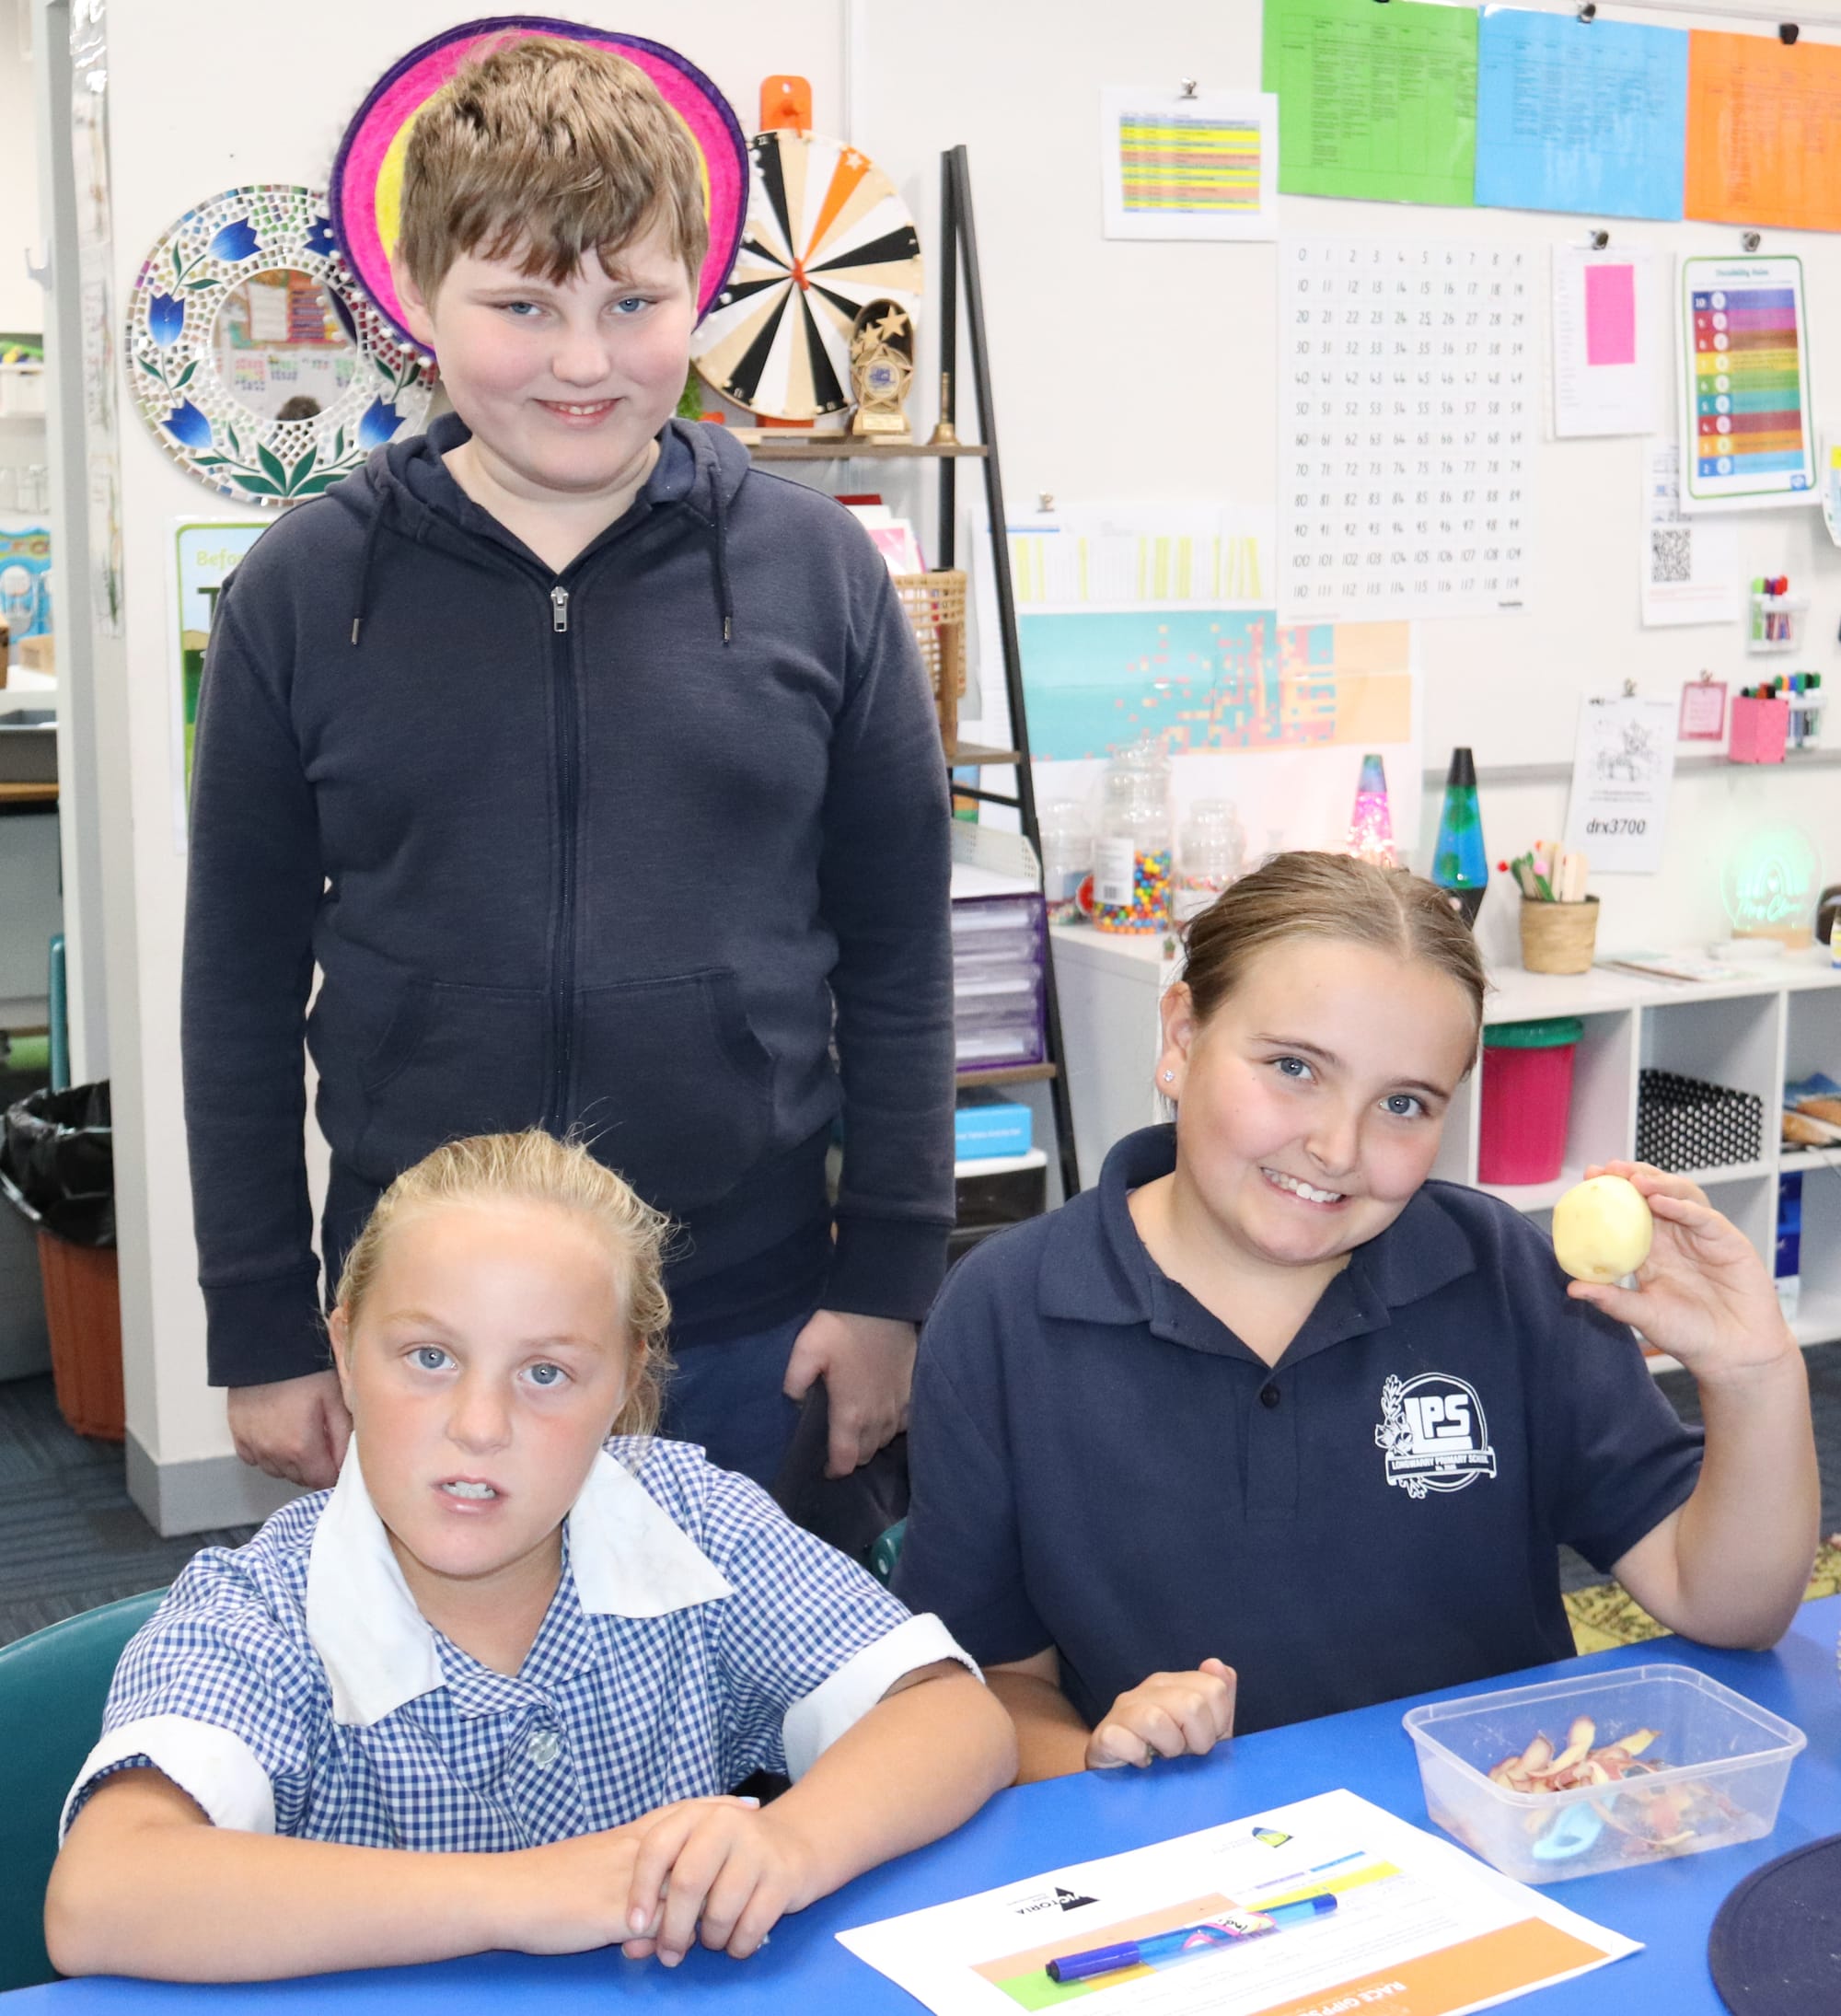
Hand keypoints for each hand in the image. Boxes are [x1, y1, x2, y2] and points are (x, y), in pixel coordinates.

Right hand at [226, 1371, 351, 1487]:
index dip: (335, 1471)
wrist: (265, 1347)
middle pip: (298, 1478)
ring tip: (302, 1436)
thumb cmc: (305, 1370)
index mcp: (300, 1447)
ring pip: (276, 1470)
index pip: (321, 1480)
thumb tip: (347, 1463)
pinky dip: (267, 1453)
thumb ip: (343, 1436)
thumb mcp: (335, 1399)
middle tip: (324, 1442)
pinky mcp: (237, 1434)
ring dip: (291, 1462)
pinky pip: (254, 1458)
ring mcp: (252, 1445)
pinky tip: (278, 1435)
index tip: (340, 1457)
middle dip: (315, 1467)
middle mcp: (272, 1453)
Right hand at [498, 1798, 762, 1957]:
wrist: (505, 1894)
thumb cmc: (540, 1882)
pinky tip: (699, 1941)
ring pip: (683, 1879)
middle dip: (727, 1834)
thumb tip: (643, 1888)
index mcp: (625, 1838)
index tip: (745, 1804)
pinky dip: (682, 1932)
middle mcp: (632, 1852)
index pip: (680, 1814)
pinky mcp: (616, 1915)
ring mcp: (628, 1882)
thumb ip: (621, 1872)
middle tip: (758, 1825)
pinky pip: (659, 1922)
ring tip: (745, 1896)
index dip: (714, 1809)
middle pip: (691, 1836)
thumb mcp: (589, 1865)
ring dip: (713, 1892)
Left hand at [620, 1801, 819, 1964]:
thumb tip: (631, 1947)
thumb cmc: (729, 1857)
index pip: (656, 1847)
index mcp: (696, 1814)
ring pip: (720, 1911)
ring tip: (712, 1940)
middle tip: (670, 1954)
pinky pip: (750, 1927)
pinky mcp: (783, 1876)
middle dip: (673, 1928)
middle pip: (687, 1882)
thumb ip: (660, 1895)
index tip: (635, 1926)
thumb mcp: (694, 1859)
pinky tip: (737, 1941)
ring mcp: (758, 1848)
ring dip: (711, 1939)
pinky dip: (738, 1945)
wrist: (796, 1843)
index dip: (640, 1889)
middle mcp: (726, 1823)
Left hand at [783, 1309, 915, 1476]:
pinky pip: (905, 1423)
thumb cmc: (841, 1326)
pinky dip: (893, 1426)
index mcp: (850, 1413)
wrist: (883, 1302)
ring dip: (871, 1442)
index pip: (846, 1460)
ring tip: (857, 1432)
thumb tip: (793, 1402)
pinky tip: (883, 1416)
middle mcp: (878, 1417)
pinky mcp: (913, 1390)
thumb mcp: (805, 1350)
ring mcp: (899, 1404)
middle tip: (838, 1447)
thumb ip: (794, 1382)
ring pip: (886, 1440)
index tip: (825, 1468)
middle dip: (852, 1457)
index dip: (835, 1470)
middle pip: (867, 1454)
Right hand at [1086, 1660, 1236, 1770]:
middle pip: (1192, 1704)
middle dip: (1197, 1740)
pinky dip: (1138, 1757)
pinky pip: (1126, 1741)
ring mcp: (1124, 1709)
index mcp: (1174, 1683)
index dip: (1218, 1723)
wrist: (1120, 1777)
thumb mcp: (1203, 1731)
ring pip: (1157, 1720)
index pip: (1215, 1689)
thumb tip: (1217, 1664)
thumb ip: (1219, 1700)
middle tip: (1183, 1752)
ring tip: (1162, 1756)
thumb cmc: (1165, 1754)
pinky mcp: (1104, 1734)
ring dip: (1168, 1748)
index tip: (1202, 1739)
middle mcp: (1149, 1688)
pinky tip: (1140, 1762)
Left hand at [1567, 1162, 1794, 1385]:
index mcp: (1650, 1250)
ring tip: (1635, 1180)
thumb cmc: (1690, 1335)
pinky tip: (1661, 1202)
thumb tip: (1572, 1288)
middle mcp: (1675, 1237)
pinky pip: (1704, 1217)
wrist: (1736, 1354)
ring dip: (1658, 1183)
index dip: (1609, 1193)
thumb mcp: (1645, 1315)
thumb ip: (1613, 1300)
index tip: (1588, 1177)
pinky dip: (1683, 1206)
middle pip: (1653, 1194)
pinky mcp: (1728, 1240)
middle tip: (1608, 1168)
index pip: (1627, 1212)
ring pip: (1680, 1196)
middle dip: (1631, 1176)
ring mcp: (1702, 1236)